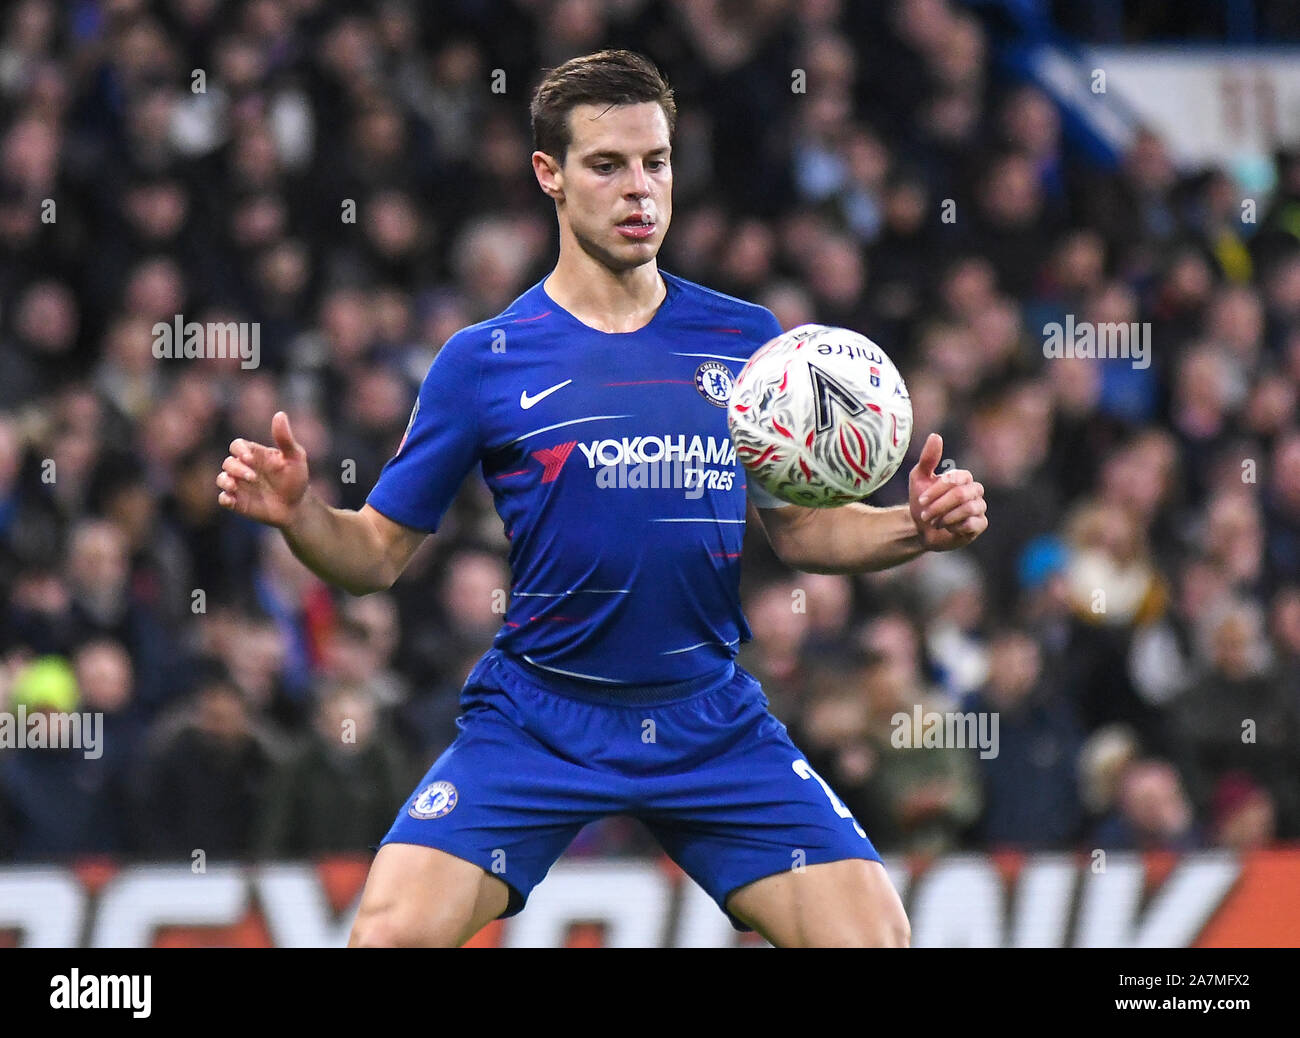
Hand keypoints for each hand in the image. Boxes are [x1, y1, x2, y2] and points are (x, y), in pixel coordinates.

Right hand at [216, 411, 309, 527]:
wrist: (297, 506)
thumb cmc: (296, 478)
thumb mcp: (295, 457)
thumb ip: (285, 438)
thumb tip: (280, 414)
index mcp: (255, 454)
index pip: (237, 445)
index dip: (239, 450)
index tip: (249, 458)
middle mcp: (244, 468)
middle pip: (228, 462)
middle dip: (237, 468)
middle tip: (253, 477)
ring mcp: (240, 485)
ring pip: (222, 479)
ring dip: (226, 481)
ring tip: (234, 486)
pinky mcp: (238, 502)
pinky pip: (223, 499)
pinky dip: (224, 498)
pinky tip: (231, 500)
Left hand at [908, 433, 987, 551]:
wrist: (921, 528)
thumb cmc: (922, 501)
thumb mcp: (919, 478)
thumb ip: (928, 458)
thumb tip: (935, 436)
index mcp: (963, 477)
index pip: (956, 479)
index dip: (937, 490)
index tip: (921, 500)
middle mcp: (975, 490)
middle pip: (961, 495)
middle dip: (939, 506)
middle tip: (925, 515)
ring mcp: (980, 507)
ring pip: (968, 509)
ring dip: (945, 517)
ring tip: (934, 522)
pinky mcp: (980, 524)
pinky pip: (972, 524)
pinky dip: (955, 527)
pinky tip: (947, 528)